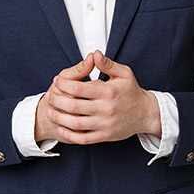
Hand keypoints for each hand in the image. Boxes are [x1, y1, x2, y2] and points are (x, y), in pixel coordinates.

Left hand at [36, 50, 161, 145]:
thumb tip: (94, 54)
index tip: (57, 80)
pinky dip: (71, 134)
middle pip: (74, 106)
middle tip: (48, 96)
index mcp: (109, 91)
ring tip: (50, 112)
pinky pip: (84, 138)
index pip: (79, 88)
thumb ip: (107, 64)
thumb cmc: (132, 91)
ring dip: (60, 119)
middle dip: (57, 101)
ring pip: (76, 124)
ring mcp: (105, 124)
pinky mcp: (105, 135)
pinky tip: (62, 128)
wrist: (145, 113)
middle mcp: (106, 109)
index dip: (64, 84)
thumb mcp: (123, 73)